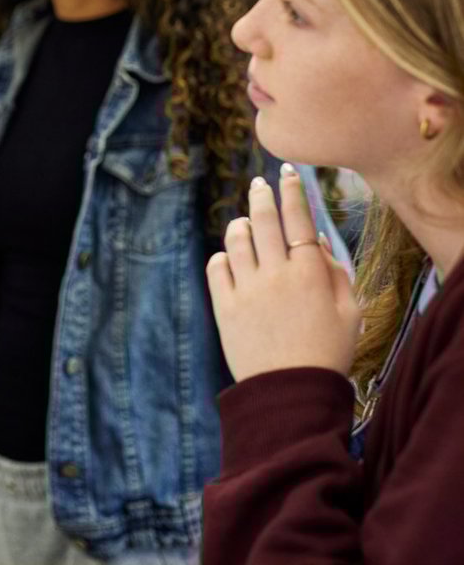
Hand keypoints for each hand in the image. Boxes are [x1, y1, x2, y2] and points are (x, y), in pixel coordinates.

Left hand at [208, 166, 361, 382]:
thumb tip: (318, 241)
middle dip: (262, 195)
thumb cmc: (327, 352)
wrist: (290, 391)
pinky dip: (223, 256)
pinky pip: (216, 266)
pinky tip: (231, 258)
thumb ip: (336, 273)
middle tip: (260, 183)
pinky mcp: (223, 305)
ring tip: (247, 223)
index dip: (294, 192)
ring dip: (241, 225)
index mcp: (310, 274)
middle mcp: (276, 275)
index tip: (289, 173)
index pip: (299, 220)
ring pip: (236, 239)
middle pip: (264, 220)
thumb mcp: (349, 313)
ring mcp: (246, 289)